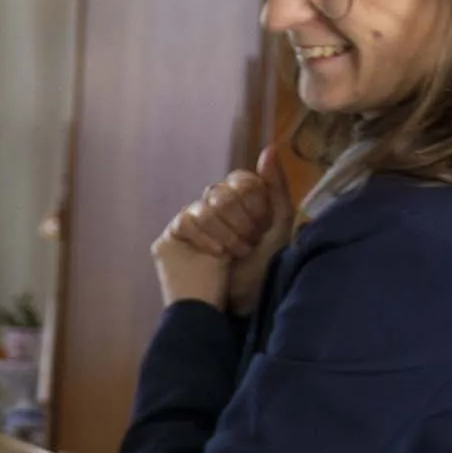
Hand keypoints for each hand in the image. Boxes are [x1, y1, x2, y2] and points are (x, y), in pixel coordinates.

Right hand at [154, 149, 294, 313]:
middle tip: (246, 248)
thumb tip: (270, 147)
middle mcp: (214, 208)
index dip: (252, 204)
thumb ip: (276, 187)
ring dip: (223, 233)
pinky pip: (184, 220)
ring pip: (203, 206)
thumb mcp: (278, 226)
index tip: (261, 230)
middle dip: (239, 222)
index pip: (239, 180)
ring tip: (231, 256)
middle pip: (220, 191)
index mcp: (239, 203)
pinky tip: (212, 256)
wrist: (239, 305)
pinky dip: (203, 238)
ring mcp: (191, 221)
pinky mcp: (172, 237)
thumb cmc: (262, 270)